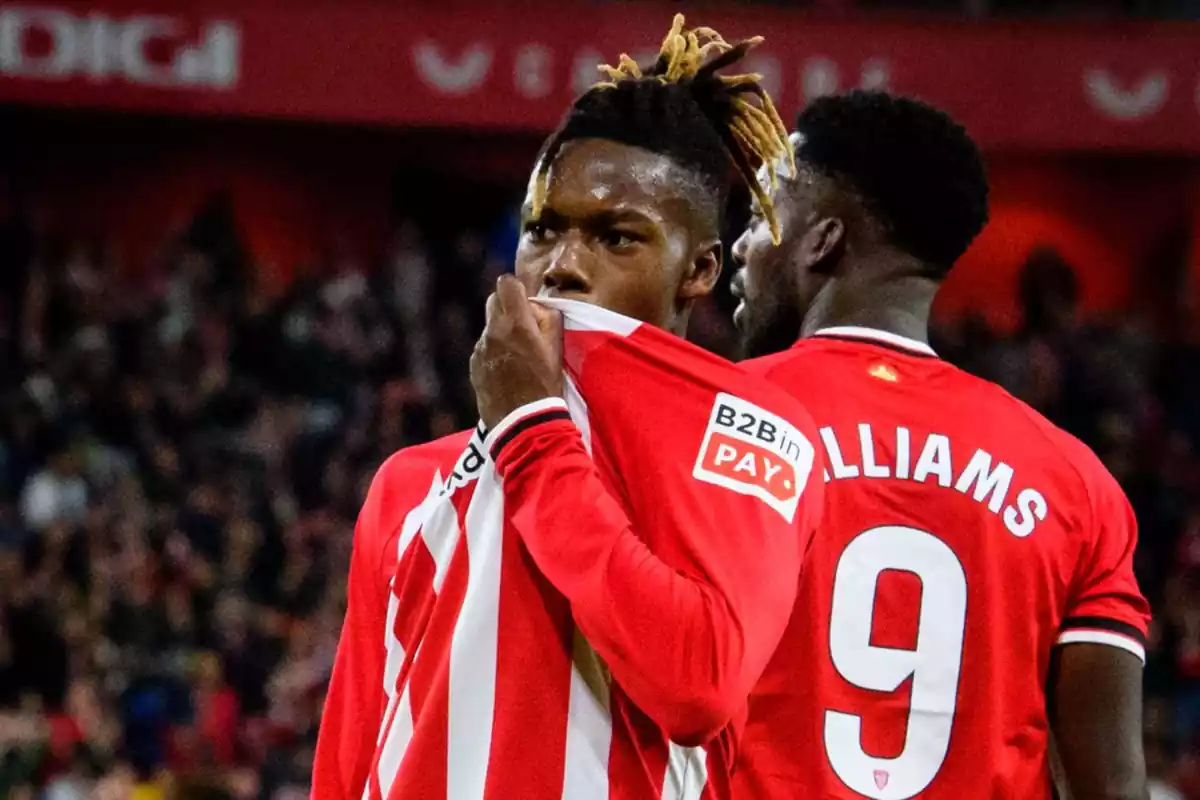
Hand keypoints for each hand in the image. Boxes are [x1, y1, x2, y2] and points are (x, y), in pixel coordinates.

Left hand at [471, 275, 563, 429]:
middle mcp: (493, 331)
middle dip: (508, 306)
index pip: (506, 283)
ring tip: (517, 355)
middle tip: (523, 326)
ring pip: (488, 326)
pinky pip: (483, 348)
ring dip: (501, 332)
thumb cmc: (546, 386)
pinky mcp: (473, 366)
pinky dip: (493, 352)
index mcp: (516, 324)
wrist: (522, 423)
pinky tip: (506, 371)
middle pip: (493, 300)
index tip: (526, 303)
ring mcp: (480, 349)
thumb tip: (536, 307)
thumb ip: (549, 320)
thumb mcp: (557, 350)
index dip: (517, 288)